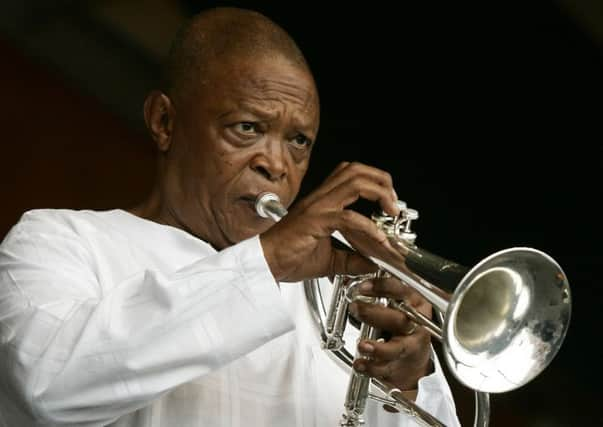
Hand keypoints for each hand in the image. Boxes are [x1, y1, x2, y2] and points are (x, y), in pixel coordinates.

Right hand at [260, 162, 399, 281]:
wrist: (265, 264)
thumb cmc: (288, 257)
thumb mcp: (329, 259)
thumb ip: (353, 259)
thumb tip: (375, 263)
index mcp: (322, 201)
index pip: (351, 174)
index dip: (375, 182)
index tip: (389, 203)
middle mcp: (321, 198)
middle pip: (357, 170)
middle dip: (382, 181)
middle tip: (394, 203)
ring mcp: (318, 207)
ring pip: (355, 182)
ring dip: (380, 193)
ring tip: (391, 211)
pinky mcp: (315, 222)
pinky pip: (349, 218)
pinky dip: (369, 228)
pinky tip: (378, 240)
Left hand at [350, 275, 432, 392]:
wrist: (412, 357)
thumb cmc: (399, 325)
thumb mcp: (391, 302)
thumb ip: (372, 292)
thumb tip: (347, 279)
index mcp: (413, 302)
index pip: (402, 290)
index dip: (383, 287)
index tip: (363, 287)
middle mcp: (416, 324)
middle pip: (400, 319)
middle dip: (374, 314)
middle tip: (355, 309)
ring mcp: (411, 346)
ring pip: (398, 348)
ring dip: (378, 348)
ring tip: (362, 345)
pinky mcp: (402, 365)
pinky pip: (387, 368)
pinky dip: (372, 367)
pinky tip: (360, 364)